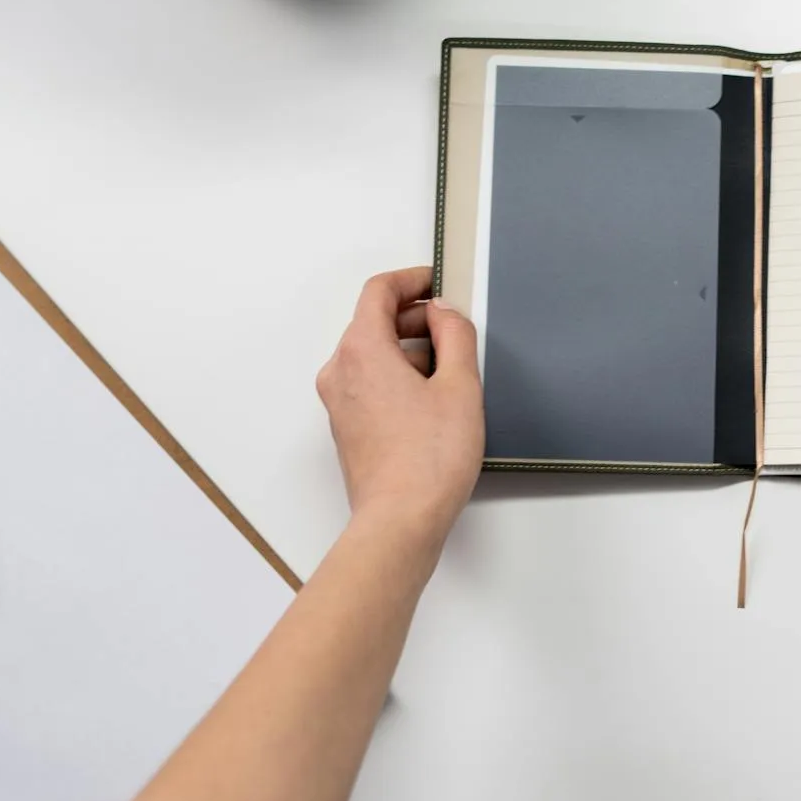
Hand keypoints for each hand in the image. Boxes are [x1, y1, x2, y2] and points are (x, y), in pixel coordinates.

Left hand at [315, 269, 484, 553]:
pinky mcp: (348, 426)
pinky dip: (400, 376)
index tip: (436, 281)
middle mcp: (340, 371)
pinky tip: (435, 399)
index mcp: (362, 350)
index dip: (411, 280)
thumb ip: (456, 335)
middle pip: (374, 322)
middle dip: (416, 317)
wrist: (400, 520)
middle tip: (456, 327)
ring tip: (453, 370)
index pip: (378, 292)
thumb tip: (445, 314)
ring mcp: (339, 401)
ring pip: (374, 354)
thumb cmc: (428, 461)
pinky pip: (371, 382)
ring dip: (411, 349)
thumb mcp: (460, 385)